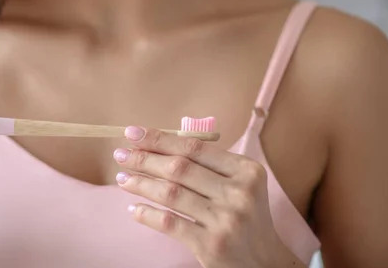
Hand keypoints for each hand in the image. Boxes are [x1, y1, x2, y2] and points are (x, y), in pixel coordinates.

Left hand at [113, 126, 303, 267]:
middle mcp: (238, 193)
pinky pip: (170, 223)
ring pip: (171, 193)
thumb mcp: (241, 185)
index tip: (133, 133)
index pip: (194, 148)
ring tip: (121, 178)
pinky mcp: (212, 245)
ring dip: (141, 183)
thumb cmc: (246, 218)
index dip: (160, 139)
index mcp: (246, 171)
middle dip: (145, 159)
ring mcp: (225, 220)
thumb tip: (159, 146)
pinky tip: (134, 209)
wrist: (266, 263)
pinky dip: (148, 214)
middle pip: (180, 168)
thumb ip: (210, 166)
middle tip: (121, 154)